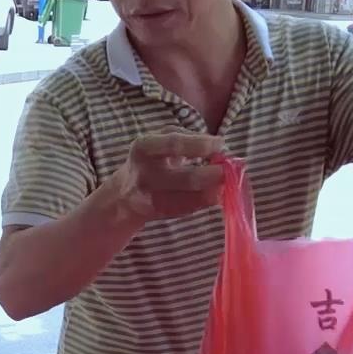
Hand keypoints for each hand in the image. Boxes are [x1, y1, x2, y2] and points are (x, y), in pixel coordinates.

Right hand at [108, 131, 226, 226]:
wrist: (123, 195)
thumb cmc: (151, 160)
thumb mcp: (160, 139)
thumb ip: (187, 139)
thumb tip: (220, 148)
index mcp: (144, 147)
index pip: (174, 144)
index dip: (200, 144)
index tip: (221, 143)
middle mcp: (144, 174)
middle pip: (186, 178)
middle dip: (212, 176)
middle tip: (229, 170)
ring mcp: (151, 198)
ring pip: (190, 199)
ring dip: (212, 191)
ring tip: (225, 183)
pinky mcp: (159, 214)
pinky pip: (188, 209)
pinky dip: (204, 201)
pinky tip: (214, 194)